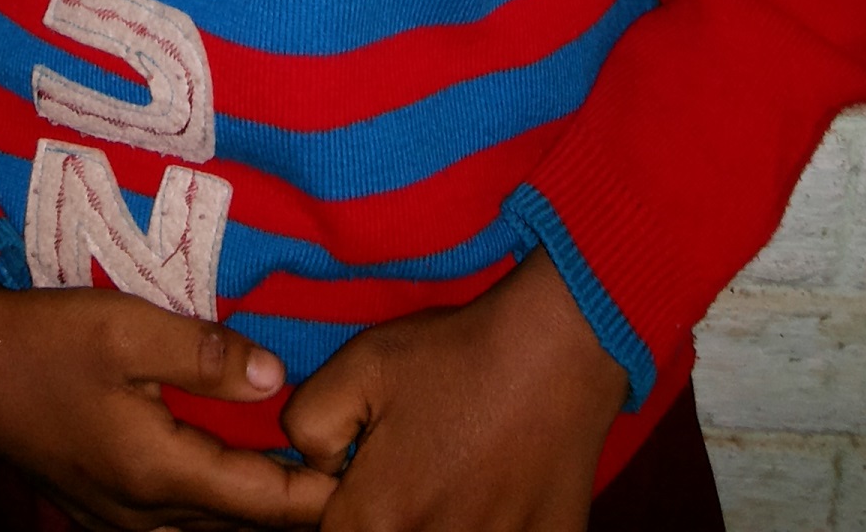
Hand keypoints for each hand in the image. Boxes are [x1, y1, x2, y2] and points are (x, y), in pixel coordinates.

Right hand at [0, 272, 339, 530]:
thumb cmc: (47, 339)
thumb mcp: (131, 327)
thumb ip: (207, 354)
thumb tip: (278, 377)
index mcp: (158, 473)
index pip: (263, 503)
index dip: (317, 494)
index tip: (361, 475)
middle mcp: (141, 515)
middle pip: (240, 528)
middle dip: (291, 509)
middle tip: (342, 474)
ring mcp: (115, 518)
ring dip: (251, 511)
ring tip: (296, 479)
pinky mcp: (97, 507)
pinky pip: (174, 525)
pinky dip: (212, 507)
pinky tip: (226, 474)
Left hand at [280, 250, 627, 531]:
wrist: (558, 350)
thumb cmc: (457, 356)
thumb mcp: (359, 365)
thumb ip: (307, 424)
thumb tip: (313, 467)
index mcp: (378, 518)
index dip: (343, 508)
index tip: (365, 477)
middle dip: (389, 515)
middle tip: (414, 470)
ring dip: (435, 520)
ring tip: (453, 476)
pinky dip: (488, 523)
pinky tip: (493, 488)